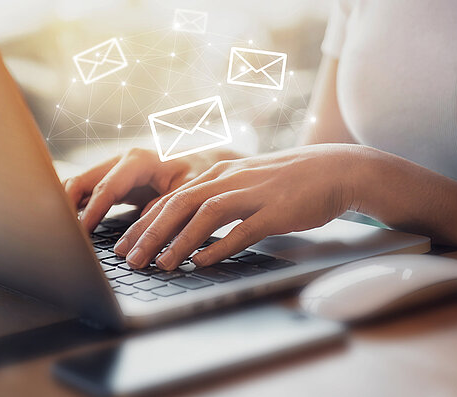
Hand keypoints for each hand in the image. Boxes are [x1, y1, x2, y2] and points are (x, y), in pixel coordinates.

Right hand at [62, 148, 239, 231]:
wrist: (206, 162)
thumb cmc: (199, 174)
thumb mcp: (189, 190)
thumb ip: (166, 207)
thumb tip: (142, 231)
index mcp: (139, 160)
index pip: (107, 187)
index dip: (93, 211)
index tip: (81, 232)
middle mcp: (122, 161)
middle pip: (83, 181)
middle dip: (67, 205)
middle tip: (59, 232)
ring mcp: (115, 170)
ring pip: (80, 185)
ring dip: (67, 206)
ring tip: (58, 231)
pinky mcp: (114, 182)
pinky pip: (87, 192)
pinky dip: (76, 207)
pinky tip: (69, 226)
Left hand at [116, 144, 368, 269]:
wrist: (332, 170)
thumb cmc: (286, 181)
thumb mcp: (244, 182)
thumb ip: (216, 199)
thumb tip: (187, 228)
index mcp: (218, 172)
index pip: (171, 197)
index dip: (144, 222)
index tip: (124, 244)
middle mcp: (230, 179)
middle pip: (179, 204)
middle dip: (150, 233)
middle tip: (129, 258)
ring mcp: (252, 193)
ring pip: (205, 215)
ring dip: (179, 241)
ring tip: (160, 264)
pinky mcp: (275, 211)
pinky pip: (241, 229)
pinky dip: (218, 247)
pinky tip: (201, 262)